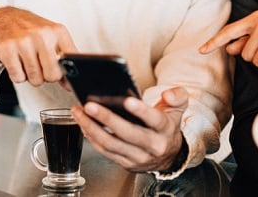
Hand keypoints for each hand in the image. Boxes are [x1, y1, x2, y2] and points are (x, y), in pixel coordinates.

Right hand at [0, 6, 76, 84]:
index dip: (65, 73)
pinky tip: (16, 61)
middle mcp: (42, 34)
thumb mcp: (52, 38)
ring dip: (30, 75)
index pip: (70, 62)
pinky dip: (17, 74)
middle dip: (46, 76)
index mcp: (58, 31)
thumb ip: (63, 60)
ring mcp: (24, 41)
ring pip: (35, 79)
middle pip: (53, 75)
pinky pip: (18, 77)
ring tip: (26, 60)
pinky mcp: (7, 48)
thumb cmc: (30, 30)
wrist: (4, 18)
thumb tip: (70, 85)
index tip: (58, 71)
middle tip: (39, 65)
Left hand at [71, 87, 187, 171]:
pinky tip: (84, 125)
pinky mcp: (126, 163)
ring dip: (92, 128)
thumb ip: (177, 96)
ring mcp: (138, 157)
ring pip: (112, 144)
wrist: (168, 155)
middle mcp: (153, 146)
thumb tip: (167, 93)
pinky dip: (92, 138)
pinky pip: (106, 152)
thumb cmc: (167, 127)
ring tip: (79, 113)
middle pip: (127, 133)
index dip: (141, 111)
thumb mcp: (177, 108)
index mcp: (165, 130)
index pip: (155, 119)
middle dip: (107, 119)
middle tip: (90, 106)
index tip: (127, 101)